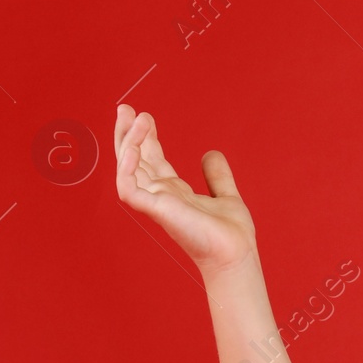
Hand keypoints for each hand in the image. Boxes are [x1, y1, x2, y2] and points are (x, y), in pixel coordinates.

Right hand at [114, 105, 256, 274]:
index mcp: (173, 192)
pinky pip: (129, 188)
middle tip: (126, 108)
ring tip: (137, 118)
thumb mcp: (225, 195)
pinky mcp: (156, 211)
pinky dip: (127, 168)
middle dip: (128, 134)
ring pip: (128, 168)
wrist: (237, 255)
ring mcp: (156, 203)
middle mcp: (160, 196)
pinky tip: (134, 149)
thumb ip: (217, 176)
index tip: (145, 116)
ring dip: (129, 142)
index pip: (151, 159)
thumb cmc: (231, 235)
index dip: (146, 137)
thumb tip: (211, 153)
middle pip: (134, 160)